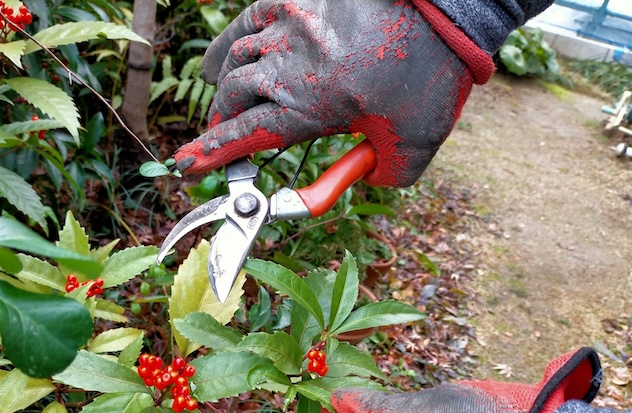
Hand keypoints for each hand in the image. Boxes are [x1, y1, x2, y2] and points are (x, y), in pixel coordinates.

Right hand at [174, 0, 488, 186]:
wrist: (447, 11)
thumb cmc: (431, 78)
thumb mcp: (413, 146)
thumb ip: (381, 174)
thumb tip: (360, 177)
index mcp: (308, 106)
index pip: (245, 136)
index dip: (211, 155)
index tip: (184, 165)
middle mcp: (288, 66)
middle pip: (232, 99)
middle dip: (220, 124)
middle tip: (221, 139)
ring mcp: (289, 26)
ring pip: (234, 59)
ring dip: (225, 86)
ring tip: (225, 101)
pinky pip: (249, 21)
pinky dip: (232, 43)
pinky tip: (229, 55)